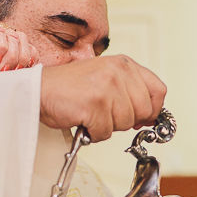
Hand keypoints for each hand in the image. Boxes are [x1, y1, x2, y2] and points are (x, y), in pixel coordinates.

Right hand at [0, 14, 38, 81]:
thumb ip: (8, 77)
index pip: (28, 49)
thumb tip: (27, 82)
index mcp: (5, 51)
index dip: (30, 59)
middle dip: (21, 58)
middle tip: (10, 72)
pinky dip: (0, 45)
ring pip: (14, 35)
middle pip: (23, 41)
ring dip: (11, 54)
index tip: (24, 72)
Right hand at [39, 55, 166, 140]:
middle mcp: (118, 72)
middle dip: (125, 120)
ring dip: (106, 126)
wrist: (38, 90)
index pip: (158, 90)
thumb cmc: (69, 88)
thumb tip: (151, 115)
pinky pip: (105, 132)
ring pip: (124, 124)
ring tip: (90, 113)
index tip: (142, 118)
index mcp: (124, 64)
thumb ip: (130, 91)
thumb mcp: (106, 78)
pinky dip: (92, 132)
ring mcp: (107, 87)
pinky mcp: (95, 104)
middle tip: (104, 113)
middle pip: (143, 111)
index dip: (152, 109)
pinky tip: (82, 119)